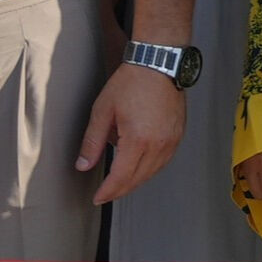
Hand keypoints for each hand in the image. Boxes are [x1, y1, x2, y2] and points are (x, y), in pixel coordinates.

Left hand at [76, 64, 187, 205]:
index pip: (121, 178)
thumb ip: (93, 142)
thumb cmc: (131, 82)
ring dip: (134, 182)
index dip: (108, 191)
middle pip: (137, 179)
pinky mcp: (178, 135)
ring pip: (152, 173)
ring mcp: (171, 141)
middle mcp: (158, 144)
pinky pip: (163, 162)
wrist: (159, 64)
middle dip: (120, 190)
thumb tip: (83, 165)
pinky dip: (149, 169)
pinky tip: (138, 167)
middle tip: (105, 194)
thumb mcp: (103, 111)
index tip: (97, 198)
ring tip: (119, 183)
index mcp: (138, 140)